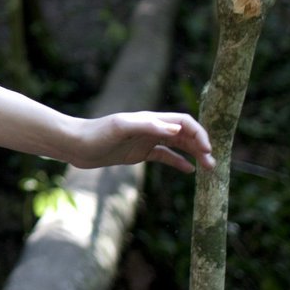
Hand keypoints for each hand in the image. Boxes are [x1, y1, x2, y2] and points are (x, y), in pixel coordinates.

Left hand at [69, 111, 214, 172]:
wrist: (76, 145)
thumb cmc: (96, 134)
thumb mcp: (120, 128)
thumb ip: (147, 126)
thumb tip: (175, 128)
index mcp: (150, 119)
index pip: (184, 122)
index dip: (198, 134)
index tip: (207, 151)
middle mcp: (151, 127)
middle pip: (185, 133)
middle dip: (201, 146)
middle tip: (212, 165)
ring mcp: (146, 140)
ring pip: (178, 145)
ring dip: (194, 154)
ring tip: (208, 169)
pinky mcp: (139, 152)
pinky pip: (164, 156)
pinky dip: (178, 161)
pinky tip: (189, 171)